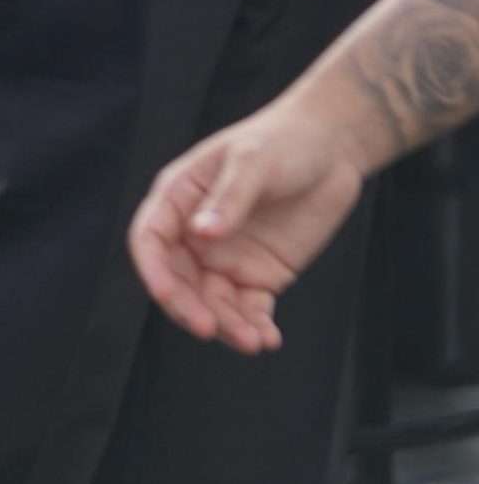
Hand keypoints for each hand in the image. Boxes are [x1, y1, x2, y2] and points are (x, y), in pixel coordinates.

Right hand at [129, 98, 368, 354]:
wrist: (332, 149)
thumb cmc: (283, 141)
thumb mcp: (254, 161)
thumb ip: (229, 198)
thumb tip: (201, 234)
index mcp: (179, 199)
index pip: (151, 241)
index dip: (153, 271)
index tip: (170, 297)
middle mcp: (195, 234)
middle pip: (178, 280)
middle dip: (191, 308)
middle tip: (212, 330)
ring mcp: (227, 257)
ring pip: (213, 301)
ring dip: (227, 325)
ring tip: (253, 342)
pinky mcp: (260, 274)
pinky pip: (249, 308)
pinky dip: (255, 326)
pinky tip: (268, 338)